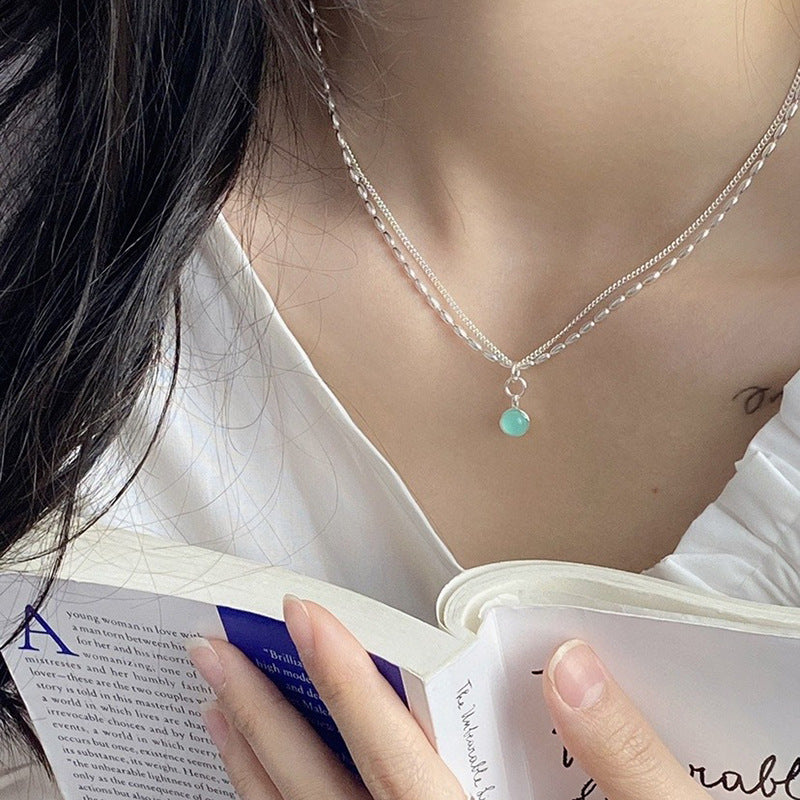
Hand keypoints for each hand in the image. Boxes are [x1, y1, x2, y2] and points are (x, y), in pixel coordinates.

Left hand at [186, 597, 710, 799]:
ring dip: (255, 771)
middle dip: (266, 717)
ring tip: (217, 709)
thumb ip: (626, 761)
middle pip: (323, 798)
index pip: (398, 760)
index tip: (304, 618)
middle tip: (216, 653)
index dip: (348, 682)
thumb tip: (572, 668)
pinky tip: (262, 791)